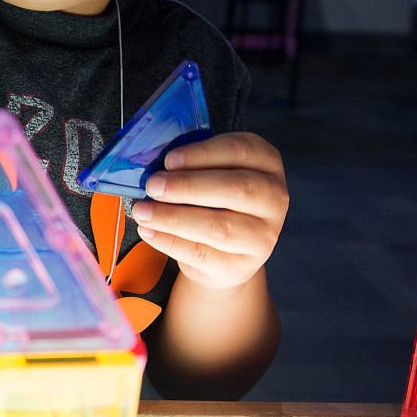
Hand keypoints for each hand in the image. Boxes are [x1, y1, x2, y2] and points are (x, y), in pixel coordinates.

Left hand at [129, 132, 287, 293]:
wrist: (225, 253)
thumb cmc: (213, 201)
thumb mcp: (209, 173)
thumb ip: (190, 165)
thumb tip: (155, 168)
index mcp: (266, 163)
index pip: (240, 150)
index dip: (202, 154)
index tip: (169, 160)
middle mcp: (274, 198)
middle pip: (236, 188)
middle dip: (188, 186)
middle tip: (153, 186)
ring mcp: (263, 235)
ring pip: (219, 226)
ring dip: (174, 218)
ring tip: (142, 211)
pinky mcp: (242, 265)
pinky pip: (202, 254)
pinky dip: (170, 242)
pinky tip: (148, 231)